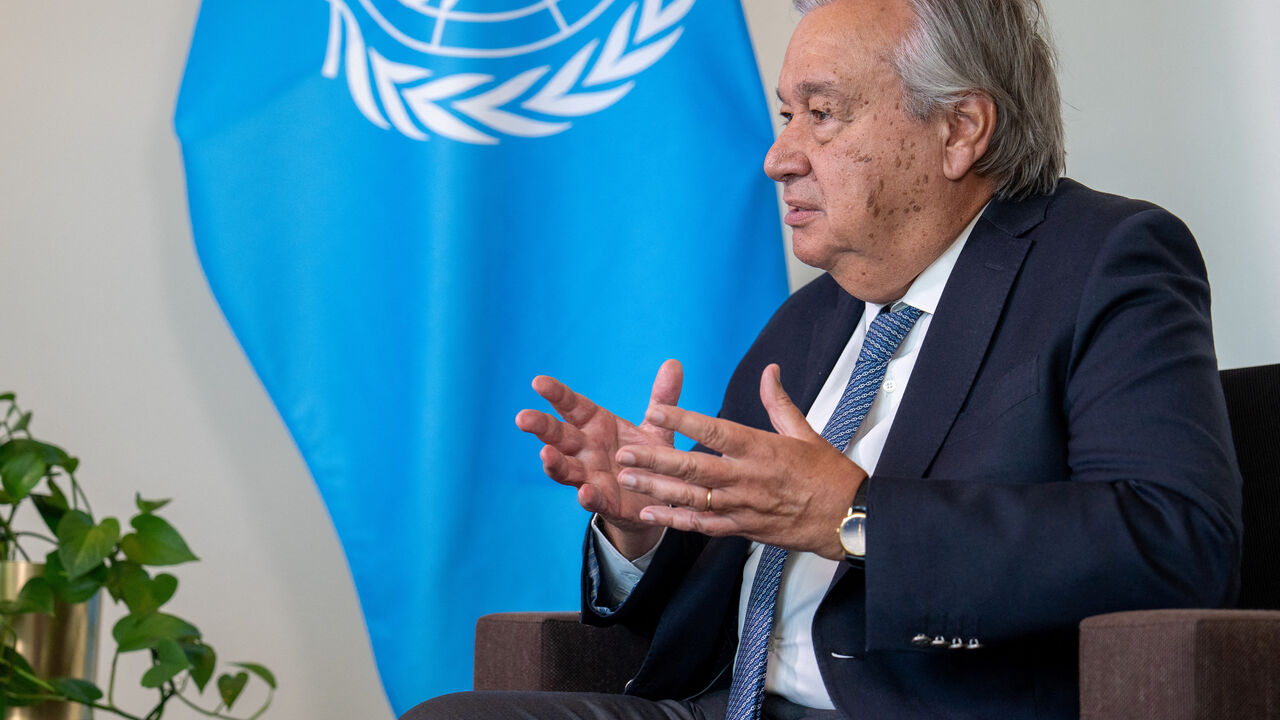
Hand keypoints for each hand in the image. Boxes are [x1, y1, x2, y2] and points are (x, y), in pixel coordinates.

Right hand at [515, 360, 682, 557]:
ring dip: (555, 463)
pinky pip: (594, 499)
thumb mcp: (657, 426)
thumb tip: (674, 363)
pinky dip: (588, 497)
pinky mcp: (605, 502)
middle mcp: (586, 449)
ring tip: (545, 454)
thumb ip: (663, 398)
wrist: (657, 498)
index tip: (538, 382)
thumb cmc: (648, 457)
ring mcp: (591, 476)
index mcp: (596, 425)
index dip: (556, 394)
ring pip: (566, 468)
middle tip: (523, 417)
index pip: (572, 406)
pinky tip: (585, 492)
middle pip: (559, 436)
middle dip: (541, 427)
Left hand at [616, 364, 865, 558]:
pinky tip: (652, 513)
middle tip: (624, 451)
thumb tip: (769, 370)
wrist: (847, 517)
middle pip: (693, 466)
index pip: (714, 430)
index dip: (682, 420)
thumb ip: (779, 402)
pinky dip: (676, 520)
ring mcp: (742, 505)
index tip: (654, 411)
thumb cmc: (828, 473)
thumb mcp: (804, 432)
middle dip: (655, 458)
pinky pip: (704, 525)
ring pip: (691, 497)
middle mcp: (746, 477)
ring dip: (656, 488)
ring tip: (627, 478)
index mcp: (760, 448)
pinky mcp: (743, 528)